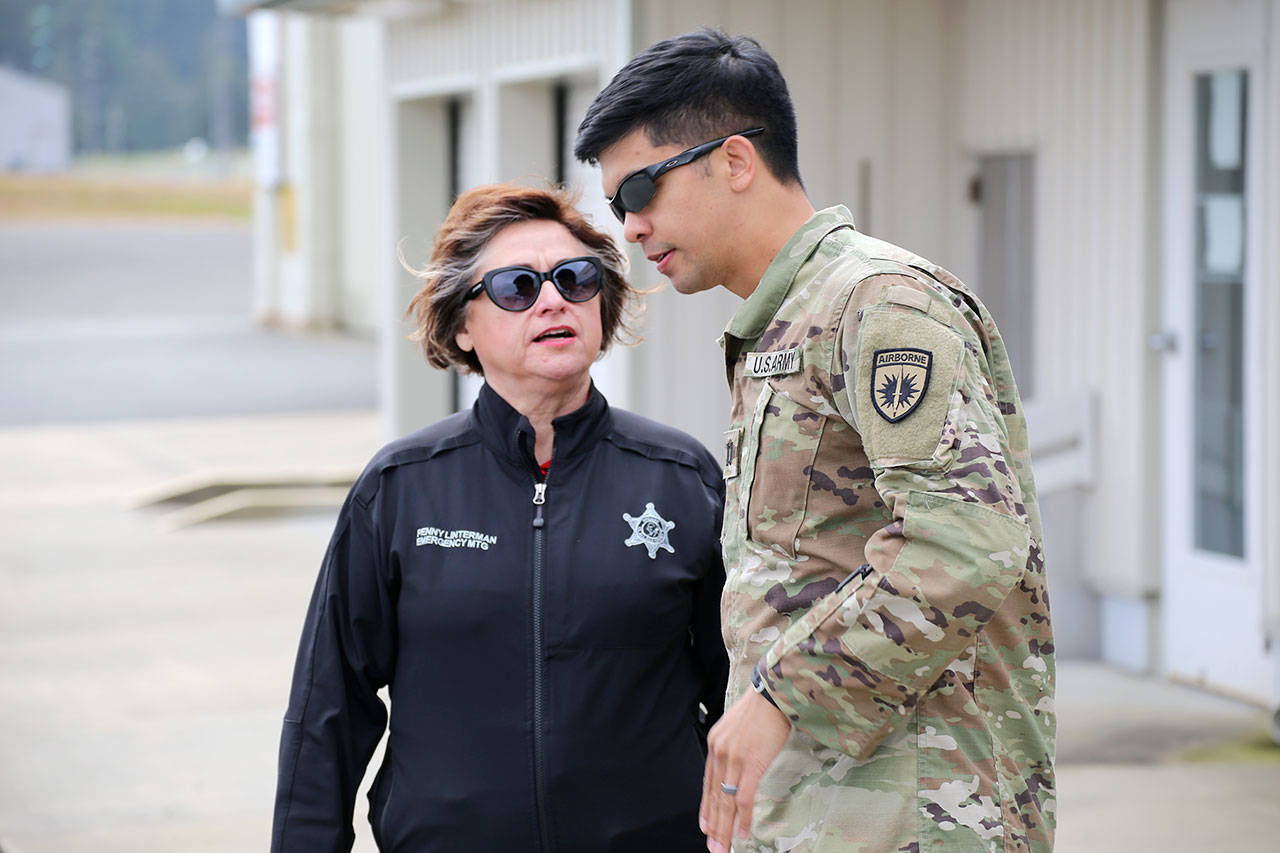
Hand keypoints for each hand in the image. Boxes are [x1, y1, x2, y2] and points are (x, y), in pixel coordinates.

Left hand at [699, 689, 790, 851]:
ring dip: (725, 828)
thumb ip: (732, 747)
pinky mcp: (752, 763)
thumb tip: (736, 764)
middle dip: (714, 826)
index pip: (707, 784)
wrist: (773, 693)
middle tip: (712, 847)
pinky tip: (743, 832)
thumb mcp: (736, 727)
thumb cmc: (760, 709)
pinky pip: (745, 797)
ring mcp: (734, 760)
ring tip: (723, 847)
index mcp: (715, 745)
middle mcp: (720, 753)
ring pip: (727, 801)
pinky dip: (743, 817)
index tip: (705, 827)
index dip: (706, 808)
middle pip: (715, 797)